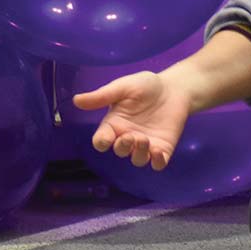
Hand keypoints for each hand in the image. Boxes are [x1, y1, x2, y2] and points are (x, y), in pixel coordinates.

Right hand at [71, 72, 191, 170]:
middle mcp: (127, 137)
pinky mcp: (163, 148)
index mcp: (114, 124)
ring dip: (138, 154)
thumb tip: (76, 100)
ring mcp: (145, 145)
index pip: (101, 140)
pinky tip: (158, 152)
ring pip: (137, 160)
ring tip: (144, 139)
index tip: (106, 137)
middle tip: (130, 136)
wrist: (174, 88)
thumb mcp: (123, 87)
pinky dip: (157, 162)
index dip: (101, 142)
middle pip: (119, 151)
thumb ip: (102, 96)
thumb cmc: (146, 86)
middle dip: (122, 147)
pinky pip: (157, 163)